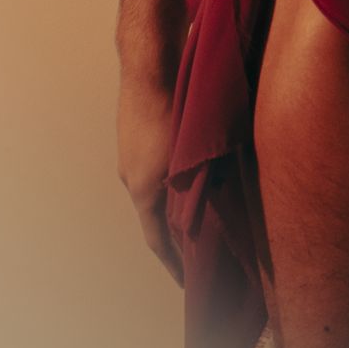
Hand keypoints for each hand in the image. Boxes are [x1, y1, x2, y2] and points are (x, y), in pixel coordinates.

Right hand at [117, 79, 183, 284]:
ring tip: (197, 203)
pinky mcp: (133, 132)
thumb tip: (218, 206)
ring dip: (172, 198)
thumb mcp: (193, 155)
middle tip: (199, 245)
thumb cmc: (173, 108)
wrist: (150, 65)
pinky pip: (152, 163)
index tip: (187, 282)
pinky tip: (186, 164)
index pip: (158, 241)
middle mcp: (131, 176)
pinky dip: (168, 173)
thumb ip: (202, 184)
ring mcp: (129, 153)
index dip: (174, 264)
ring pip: (155, 186)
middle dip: (176, 232)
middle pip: (155, 214)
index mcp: (144, 189)